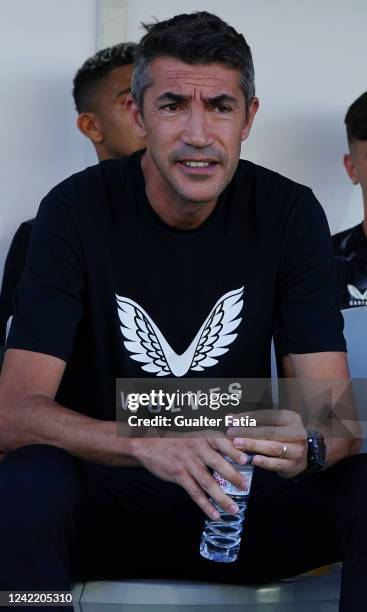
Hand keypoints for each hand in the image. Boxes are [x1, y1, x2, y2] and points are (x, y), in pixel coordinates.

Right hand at [130, 433, 249, 518]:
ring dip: (222, 497)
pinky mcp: (178, 474)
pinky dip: (205, 504)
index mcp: (202, 436)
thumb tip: (233, 445)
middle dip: (233, 476)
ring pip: (207, 482)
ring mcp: (187, 462)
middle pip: (217, 463)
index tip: (246, 460)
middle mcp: (196, 448)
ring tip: (233, 508)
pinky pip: (194, 492)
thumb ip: (211, 439)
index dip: (234, 451)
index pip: (221, 442)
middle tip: (245, 487)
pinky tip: (214, 513)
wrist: (147, 442)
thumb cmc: (174, 437)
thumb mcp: (193, 432)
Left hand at [227, 409, 307, 477]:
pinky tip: (253, 459)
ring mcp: (297, 450)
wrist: (301, 456)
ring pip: (273, 447)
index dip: (248, 417)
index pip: (267, 416)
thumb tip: (230, 418)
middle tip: (231, 433)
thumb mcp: (274, 425)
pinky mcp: (293, 465)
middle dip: (248, 432)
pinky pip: (277, 463)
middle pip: (269, 432)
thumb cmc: (283, 437)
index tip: (232, 420)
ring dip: (253, 445)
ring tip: (237, 444)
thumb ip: (255, 422)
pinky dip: (264, 461)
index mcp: (291, 418)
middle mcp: (297, 433)